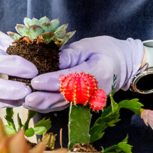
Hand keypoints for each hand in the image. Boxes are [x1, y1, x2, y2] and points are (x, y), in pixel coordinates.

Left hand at [24, 36, 143, 111]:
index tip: (35, 81)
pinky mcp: (87, 104)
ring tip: (27, 103)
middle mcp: (96, 90)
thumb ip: (70, 54)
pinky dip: (52, 106)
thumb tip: (51, 62)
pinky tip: (37, 105)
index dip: (52, 81)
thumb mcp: (89, 45)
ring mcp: (92, 100)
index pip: (72, 79)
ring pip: (66, 105)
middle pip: (67, 98)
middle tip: (27, 99)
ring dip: (45, 106)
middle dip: (45, 99)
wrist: (125, 64)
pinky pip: (67, 107)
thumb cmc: (106, 50)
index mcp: (98, 71)